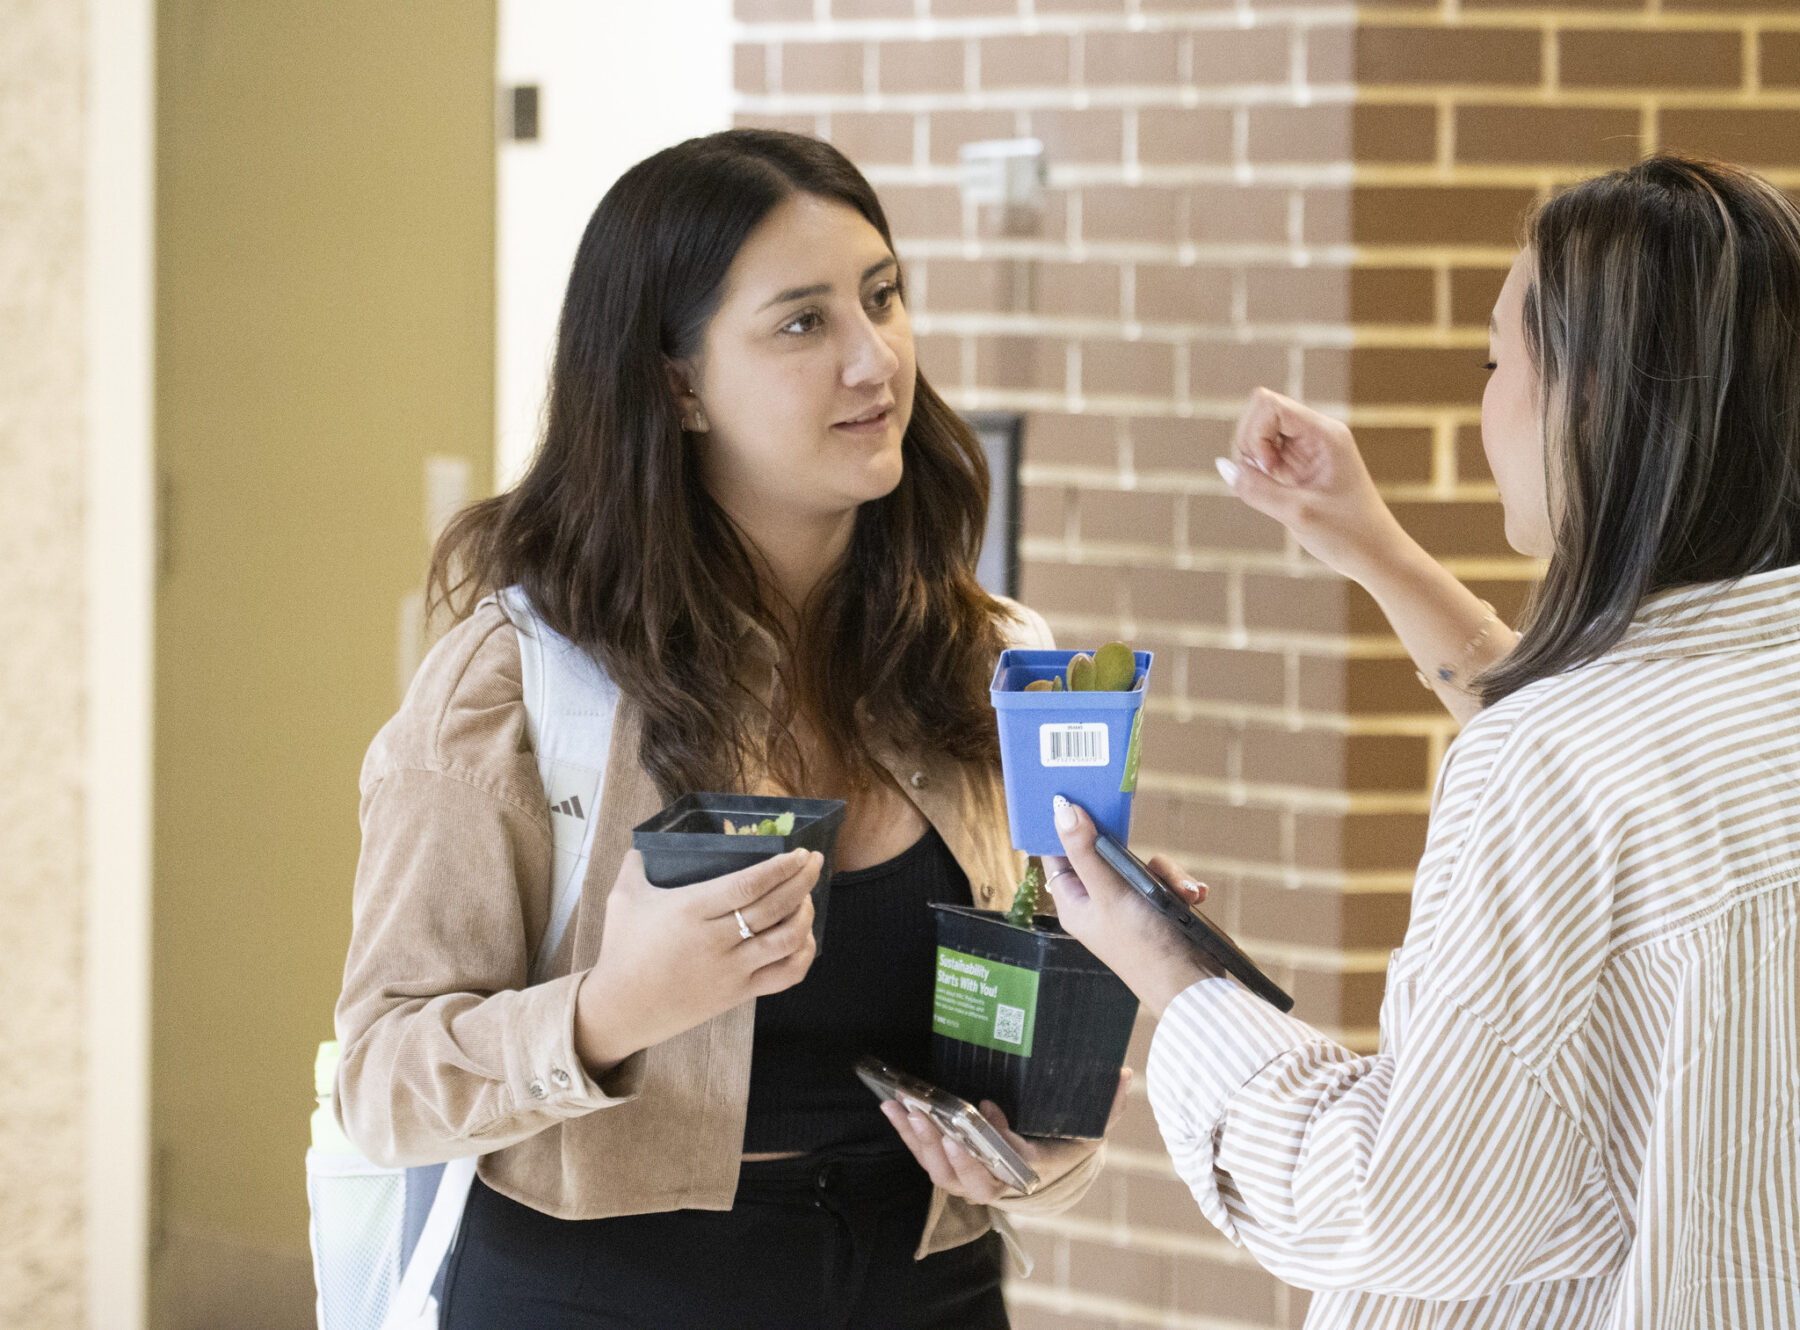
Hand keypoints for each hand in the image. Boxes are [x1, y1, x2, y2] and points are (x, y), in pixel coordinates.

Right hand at [574, 848, 820, 1073]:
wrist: (622, 1008)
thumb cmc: (623, 949)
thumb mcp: (623, 899)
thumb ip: (636, 864)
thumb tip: (645, 841)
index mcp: (691, 910)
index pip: (748, 885)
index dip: (780, 867)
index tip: (798, 853)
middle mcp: (717, 940)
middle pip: (774, 907)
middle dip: (802, 881)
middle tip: (816, 862)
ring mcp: (731, 970)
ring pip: (786, 940)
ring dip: (805, 914)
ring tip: (808, 896)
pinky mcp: (738, 994)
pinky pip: (784, 976)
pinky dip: (803, 954)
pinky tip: (804, 937)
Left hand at [880, 1070, 1131, 1203]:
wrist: (1047, 1174)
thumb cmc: (1067, 1145)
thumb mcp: (1091, 1126)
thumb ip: (1107, 1106)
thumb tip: (1125, 1075)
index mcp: (1033, 1172)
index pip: (1015, 1162)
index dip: (999, 1141)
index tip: (988, 1108)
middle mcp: (1000, 1184)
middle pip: (971, 1179)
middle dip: (952, 1153)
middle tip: (937, 1123)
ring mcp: (972, 1180)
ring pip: (943, 1173)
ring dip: (922, 1143)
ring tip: (905, 1109)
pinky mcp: (952, 1170)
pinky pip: (927, 1160)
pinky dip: (908, 1137)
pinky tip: (892, 1109)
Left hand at [1042, 797, 1214, 1016]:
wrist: (1193, 985)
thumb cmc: (1144, 947)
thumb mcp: (1110, 893)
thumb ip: (1086, 851)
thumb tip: (1062, 809)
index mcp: (1075, 901)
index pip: (1059, 853)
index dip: (1064, 825)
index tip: (1074, 793)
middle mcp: (1099, 901)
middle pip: (1106, 851)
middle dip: (1131, 850)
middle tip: (1139, 842)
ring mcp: (1130, 904)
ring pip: (1142, 863)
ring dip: (1167, 873)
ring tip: (1183, 893)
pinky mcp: (1158, 907)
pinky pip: (1166, 880)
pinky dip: (1181, 886)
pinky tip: (1194, 897)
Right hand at [1221, 387, 1415, 586]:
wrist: (1376, 556)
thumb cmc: (1348, 536)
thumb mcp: (1297, 514)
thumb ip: (1256, 489)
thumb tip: (1223, 466)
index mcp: (1325, 434)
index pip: (1269, 404)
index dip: (1255, 433)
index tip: (1268, 468)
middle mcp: (1317, 433)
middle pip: (1261, 413)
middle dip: (1249, 445)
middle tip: (1265, 478)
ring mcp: (1308, 448)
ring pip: (1260, 433)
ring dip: (1252, 460)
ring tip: (1271, 489)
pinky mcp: (1300, 465)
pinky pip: (1266, 454)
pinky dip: (1259, 472)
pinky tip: (1275, 494)